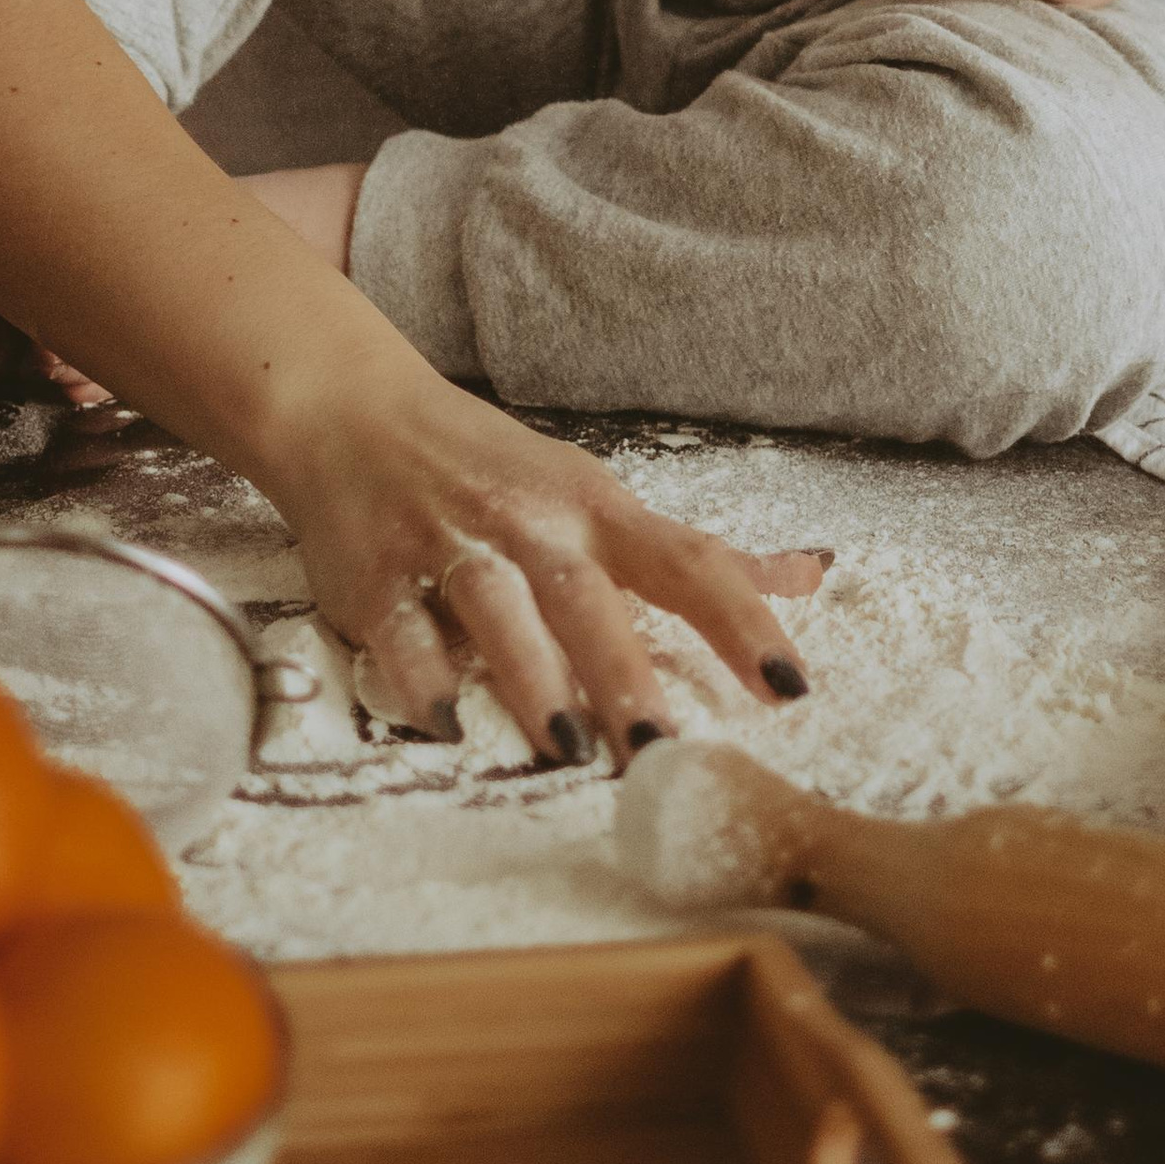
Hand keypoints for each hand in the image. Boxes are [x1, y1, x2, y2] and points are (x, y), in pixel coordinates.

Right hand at [252, 357, 827, 769]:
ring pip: (499, 610)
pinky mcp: (377, 577)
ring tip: (565, 748)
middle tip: (664, 751)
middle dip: (625, 673)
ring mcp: (450, 545)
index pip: (688, 563)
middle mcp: (529, 525)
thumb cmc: (494, 468)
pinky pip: (402, 632)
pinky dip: (421, 678)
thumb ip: (694, 556)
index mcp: (594, 511)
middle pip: (588, 598)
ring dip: (532, 679)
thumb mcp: (597, 497)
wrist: (353, 411)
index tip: (790, 688)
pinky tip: (445, 724)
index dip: (742, 623)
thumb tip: (811, 577)